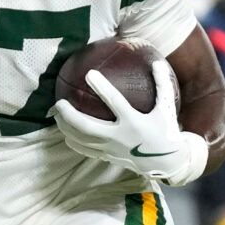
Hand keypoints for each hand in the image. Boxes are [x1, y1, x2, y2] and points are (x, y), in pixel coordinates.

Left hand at [52, 61, 207, 185]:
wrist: (167, 162)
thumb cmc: (166, 131)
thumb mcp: (167, 108)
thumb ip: (162, 85)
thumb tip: (158, 61)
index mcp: (134, 122)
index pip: (114, 102)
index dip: (102, 87)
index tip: (89, 74)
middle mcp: (119, 137)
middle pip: (87, 127)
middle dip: (70, 115)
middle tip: (60, 102)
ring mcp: (111, 149)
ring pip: (82, 139)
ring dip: (66, 127)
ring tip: (56, 115)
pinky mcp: (108, 157)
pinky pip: (85, 150)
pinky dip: (73, 141)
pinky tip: (65, 133)